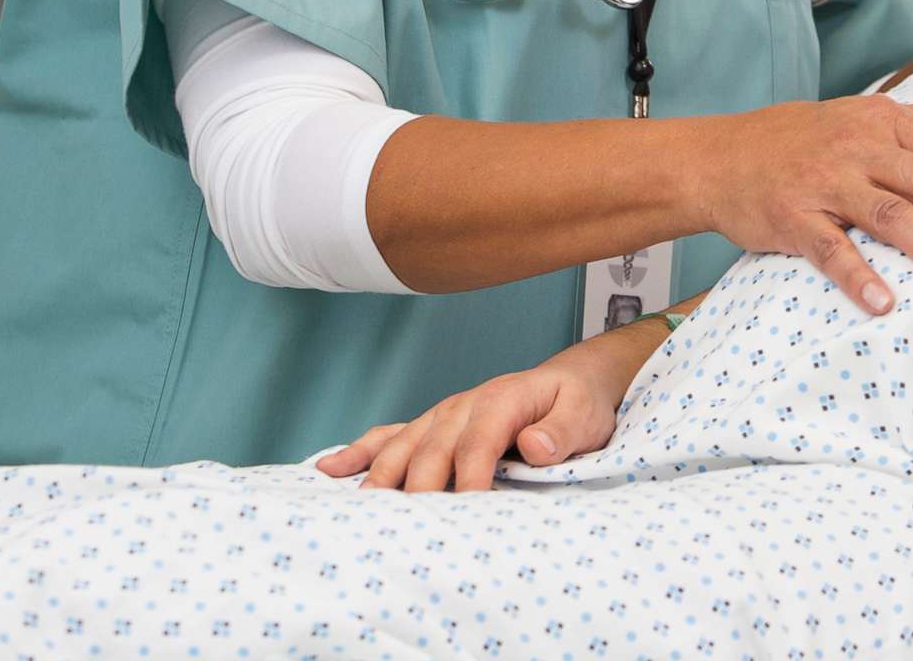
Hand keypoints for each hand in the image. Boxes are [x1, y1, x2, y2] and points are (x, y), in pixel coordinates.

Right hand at [317, 321, 656, 491]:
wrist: (570, 382)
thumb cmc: (577, 404)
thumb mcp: (584, 413)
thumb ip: (561, 430)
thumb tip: (534, 446)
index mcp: (501, 400)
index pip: (477, 444)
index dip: (469, 480)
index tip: (466, 514)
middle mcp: (463, 405)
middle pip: (431, 450)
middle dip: (419, 490)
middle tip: (410, 531)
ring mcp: (443, 415)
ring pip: (403, 446)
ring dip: (380, 476)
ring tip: (361, 509)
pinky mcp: (432, 426)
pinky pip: (391, 436)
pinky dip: (359, 452)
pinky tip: (328, 470)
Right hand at [697, 92, 912, 314]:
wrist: (722, 156)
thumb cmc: (810, 137)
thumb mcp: (877, 114)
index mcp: (888, 125)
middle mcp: (862, 150)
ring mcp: (826, 185)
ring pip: (889, 215)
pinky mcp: (793, 220)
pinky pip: (829, 250)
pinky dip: (858, 276)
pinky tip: (885, 305)